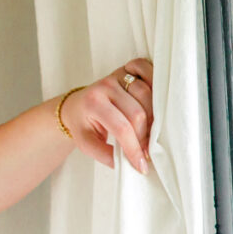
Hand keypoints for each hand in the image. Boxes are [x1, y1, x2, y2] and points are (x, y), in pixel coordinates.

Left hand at [60, 58, 153, 172]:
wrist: (76, 105)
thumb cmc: (83, 125)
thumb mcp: (87, 144)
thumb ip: (107, 156)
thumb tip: (134, 164)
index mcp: (93, 103)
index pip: (122, 128)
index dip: (135, 148)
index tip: (142, 165)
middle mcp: (105, 85)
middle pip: (138, 113)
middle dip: (145, 136)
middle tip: (146, 150)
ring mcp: (118, 75)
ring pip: (147, 95)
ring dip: (154, 117)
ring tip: (151, 133)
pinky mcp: (128, 68)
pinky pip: (148, 71)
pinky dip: (156, 84)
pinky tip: (157, 103)